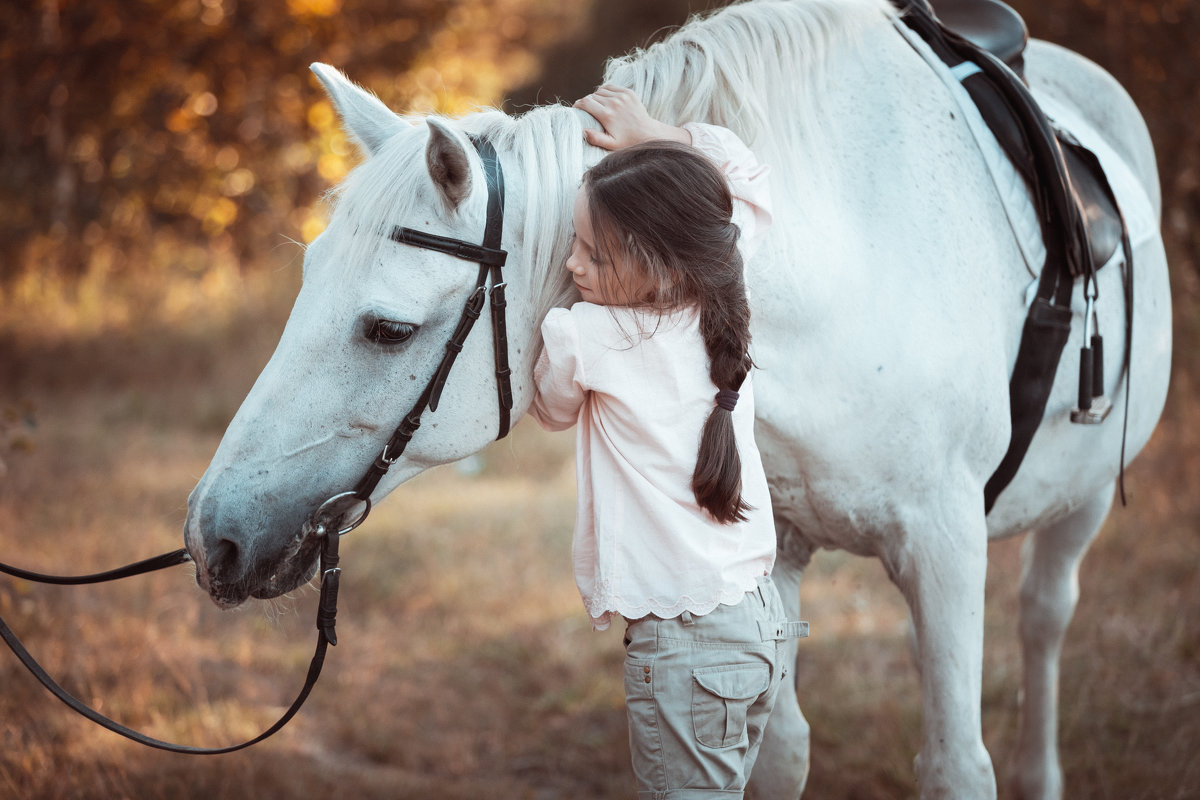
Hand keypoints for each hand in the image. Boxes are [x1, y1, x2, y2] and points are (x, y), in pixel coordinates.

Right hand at [573, 85, 690, 150]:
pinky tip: (605, 99)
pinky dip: (605, 91)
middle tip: (587, 110)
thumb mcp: (611, 144)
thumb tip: (582, 130)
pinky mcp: (628, 92)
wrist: (647, 134)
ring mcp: (622, 96)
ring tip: (596, 105)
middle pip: (592, 96)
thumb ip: (596, 138)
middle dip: (587, 102)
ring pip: (600, 90)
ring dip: (596, 96)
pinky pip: (610, 87)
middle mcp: (614, 103)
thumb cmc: (627, 141)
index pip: (585, 102)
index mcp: (607, 115)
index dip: (577, 105)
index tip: (576, 109)